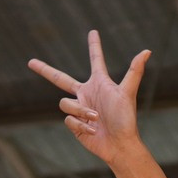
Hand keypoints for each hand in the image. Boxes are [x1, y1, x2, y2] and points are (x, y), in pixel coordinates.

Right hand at [28, 29, 150, 167]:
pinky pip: (69, 119)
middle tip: (30, 62)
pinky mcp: (75, 125)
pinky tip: (93, 130)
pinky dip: (81, 124)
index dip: (94, 46)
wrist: (120, 145)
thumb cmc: (125, 119)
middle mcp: (87, 94)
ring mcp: (79, 109)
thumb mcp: (127, 93)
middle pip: (60, 79)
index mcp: (100, 83)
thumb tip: (147, 51)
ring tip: (97, 119)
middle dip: (45, 70)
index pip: (95, 60)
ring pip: (65, 103)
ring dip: (81, 111)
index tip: (93, 32)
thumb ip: (134, 71)